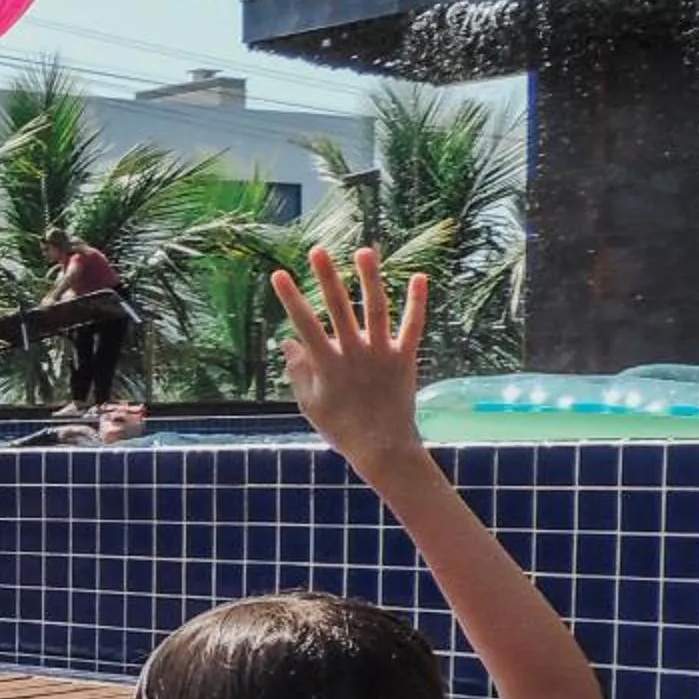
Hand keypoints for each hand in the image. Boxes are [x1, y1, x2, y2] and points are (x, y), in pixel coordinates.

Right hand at [272, 247, 426, 466]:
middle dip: (326, 278)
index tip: (279, 274)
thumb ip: (299, 370)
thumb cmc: (341, 428)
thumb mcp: (310, 403)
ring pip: (375, 310)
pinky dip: (417, 302)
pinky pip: (412, 326)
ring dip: (370, 279)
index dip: (290, 298)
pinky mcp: (405, 358)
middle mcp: (354, 353)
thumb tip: (287, 341)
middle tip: (318, 250)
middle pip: (338, 309)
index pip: (304, 324)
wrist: (382, 448)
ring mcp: (381, 354)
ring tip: (364, 251)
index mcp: (327, 364)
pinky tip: (419, 276)